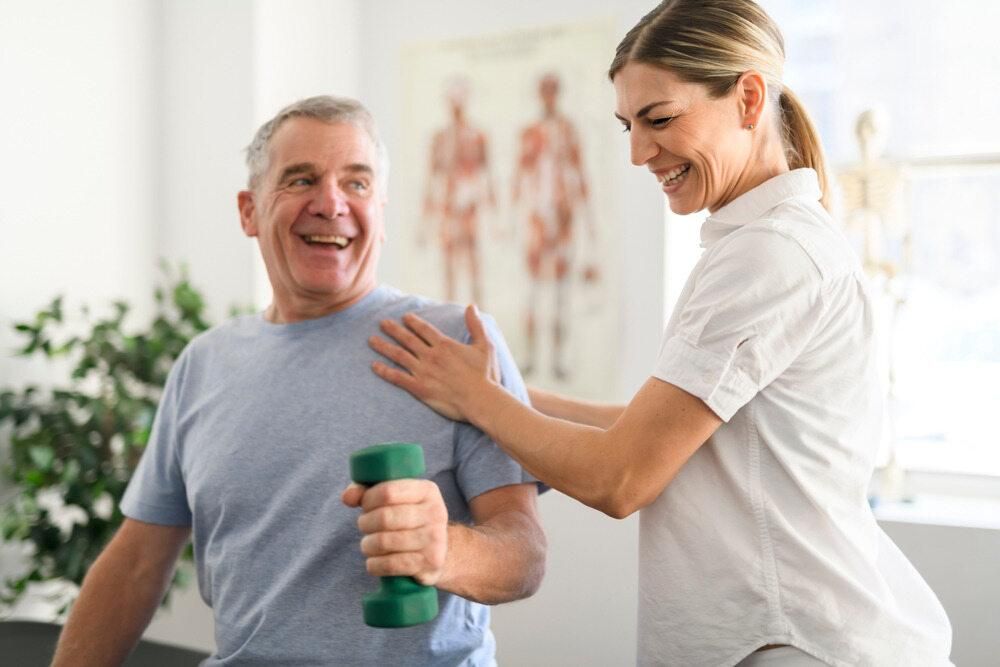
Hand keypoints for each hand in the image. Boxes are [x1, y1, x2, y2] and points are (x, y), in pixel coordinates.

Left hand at [341, 479, 448, 585]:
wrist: (440, 553)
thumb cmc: (408, 521)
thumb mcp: (395, 500)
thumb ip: (368, 492)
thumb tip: (347, 497)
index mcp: (427, 491)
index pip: (388, 492)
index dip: (368, 500)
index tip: (366, 506)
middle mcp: (436, 513)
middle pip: (384, 518)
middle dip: (365, 523)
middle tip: (365, 527)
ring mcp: (435, 539)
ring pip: (384, 542)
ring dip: (367, 545)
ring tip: (369, 545)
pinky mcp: (430, 563)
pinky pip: (390, 565)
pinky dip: (374, 565)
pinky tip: (375, 562)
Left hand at [369, 305, 499, 421]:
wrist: (480, 400)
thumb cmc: (485, 375)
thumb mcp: (485, 346)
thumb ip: (476, 325)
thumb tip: (471, 306)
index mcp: (445, 345)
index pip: (424, 329)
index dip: (413, 322)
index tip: (404, 317)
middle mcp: (431, 356)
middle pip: (407, 339)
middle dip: (393, 330)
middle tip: (382, 323)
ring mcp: (423, 372)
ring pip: (399, 355)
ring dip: (384, 347)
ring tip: (372, 340)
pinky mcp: (419, 388)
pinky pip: (398, 378)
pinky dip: (384, 371)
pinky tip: (374, 366)